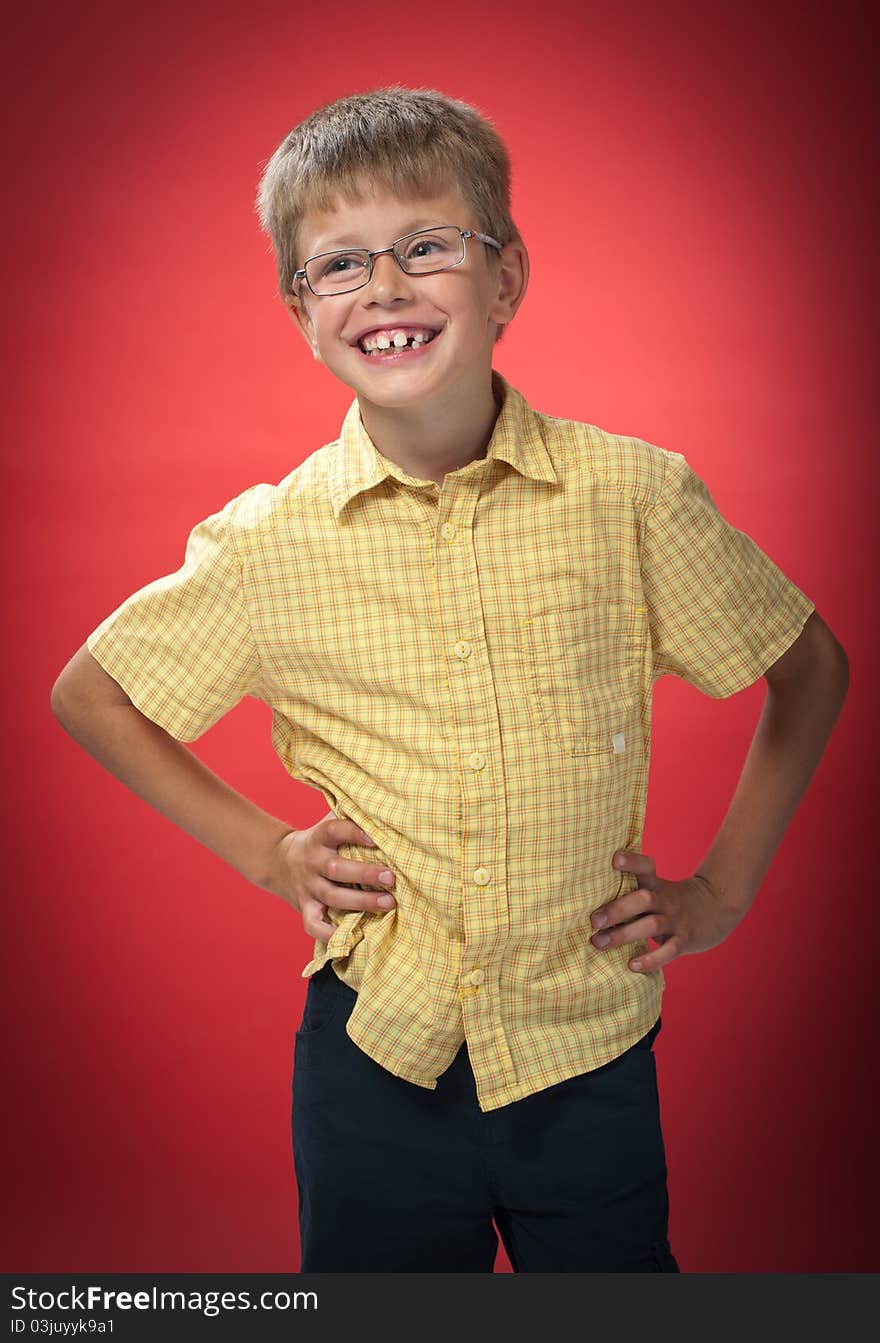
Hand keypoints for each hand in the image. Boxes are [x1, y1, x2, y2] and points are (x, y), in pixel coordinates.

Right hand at [265, 810, 396, 942]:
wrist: (276, 860)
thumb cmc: (319, 840)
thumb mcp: (327, 823)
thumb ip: (350, 816)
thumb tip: (385, 807)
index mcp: (319, 838)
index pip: (334, 830)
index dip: (354, 832)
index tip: (376, 838)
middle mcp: (312, 862)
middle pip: (336, 869)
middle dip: (364, 874)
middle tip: (391, 877)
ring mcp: (307, 887)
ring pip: (332, 896)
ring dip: (361, 902)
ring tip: (388, 902)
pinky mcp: (304, 907)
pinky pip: (313, 923)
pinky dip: (328, 933)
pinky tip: (349, 937)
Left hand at [590, 849, 742, 973]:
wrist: (717, 907)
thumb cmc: (672, 900)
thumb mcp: (657, 889)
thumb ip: (631, 892)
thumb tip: (587, 899)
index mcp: (656, 885)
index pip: (646, 867)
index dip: (632, 861)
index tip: (614, 860)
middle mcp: (665, 900)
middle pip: (643, 899)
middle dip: (617, 909)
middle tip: (593, 920)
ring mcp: (676, 920)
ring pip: (651, 925)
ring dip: (624, 935)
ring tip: (599, 943)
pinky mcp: (686, 940)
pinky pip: (669, 951)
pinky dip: (651, 959)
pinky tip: (632, 965)